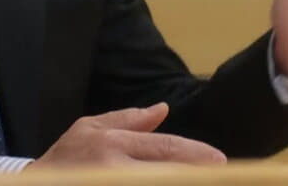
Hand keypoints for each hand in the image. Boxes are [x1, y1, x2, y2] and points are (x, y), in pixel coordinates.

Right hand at [32, 103, 226, 166]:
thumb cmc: (64, 159)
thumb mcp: (89, 129)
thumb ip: (129, 119)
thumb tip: (162, 109)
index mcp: (111, 144)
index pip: (164, 148)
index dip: (195, 154)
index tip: (220, 161)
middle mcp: (112, 169)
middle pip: (166, 174)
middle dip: (195, 176)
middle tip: (223, 177)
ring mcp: (107, 184)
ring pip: (157, 183)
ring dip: (180, 182)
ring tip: (205, 181)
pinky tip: (177, 184)